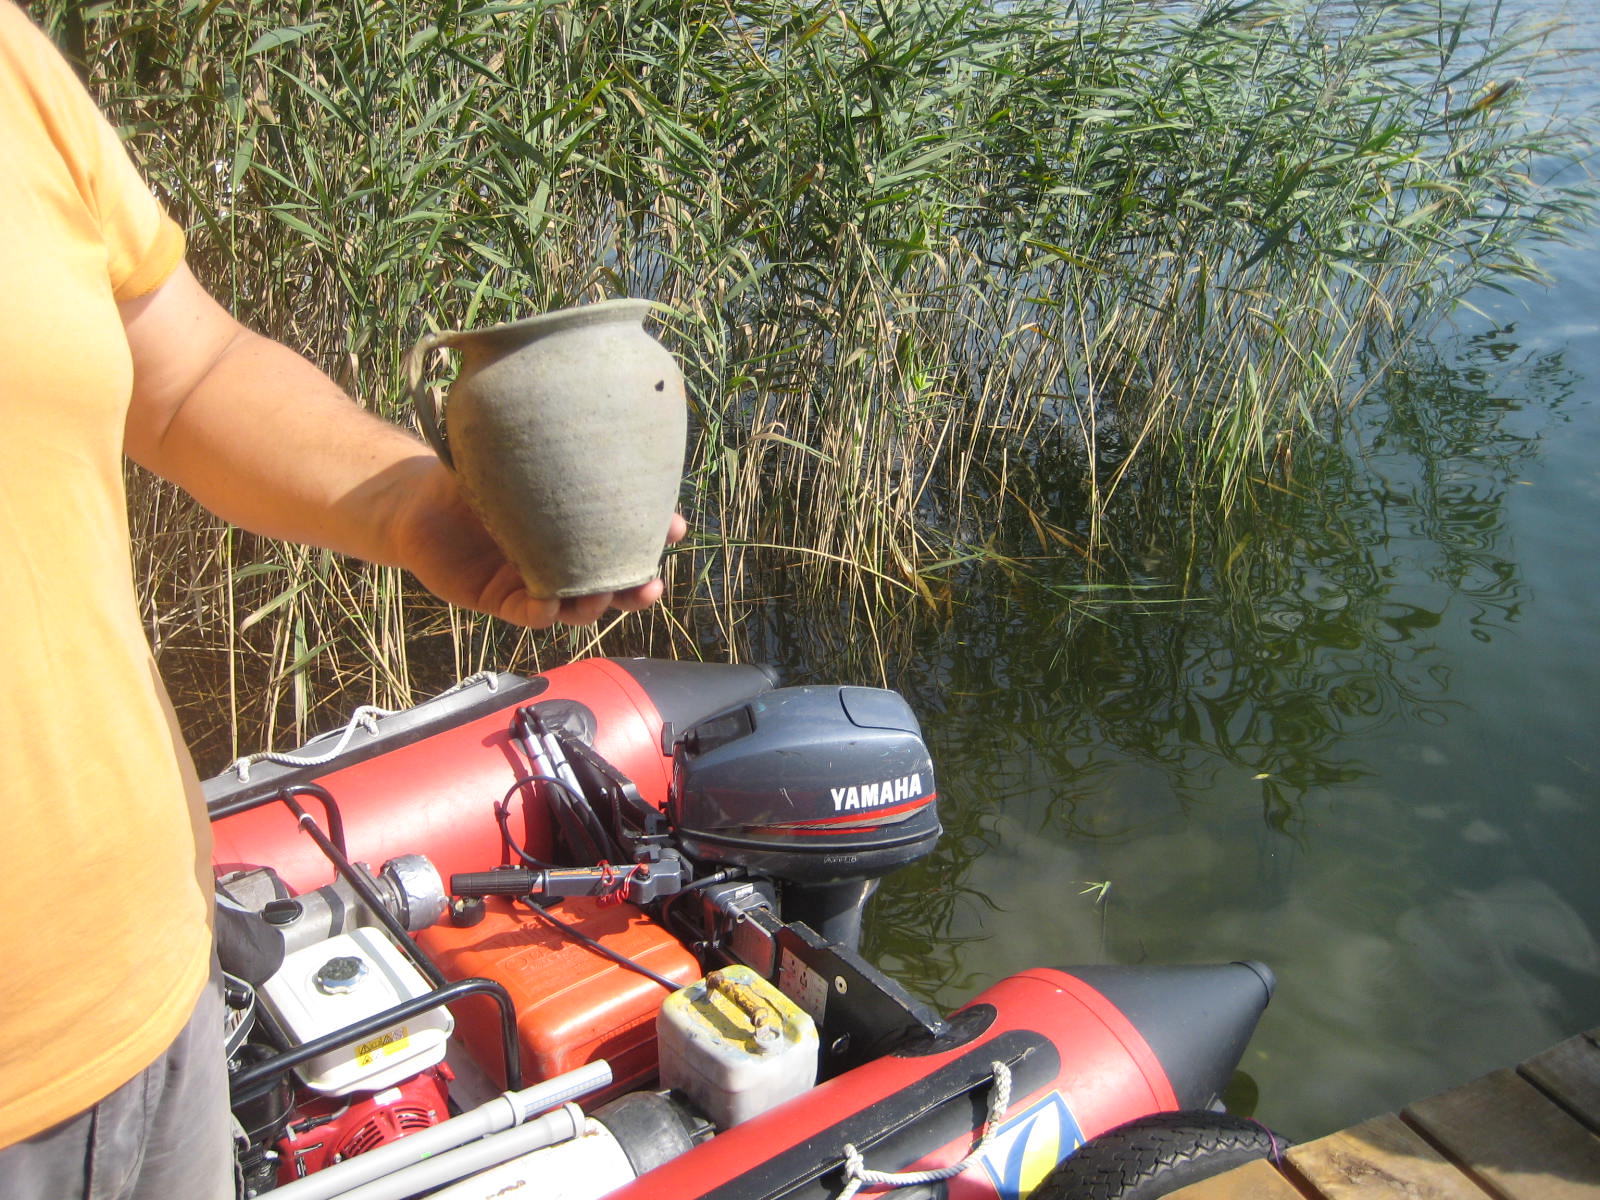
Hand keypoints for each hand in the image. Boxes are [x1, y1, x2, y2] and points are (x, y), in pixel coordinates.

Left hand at [384, 456, 684, 627]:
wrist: (418, 497)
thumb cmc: (473, 468)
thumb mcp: (514, 444)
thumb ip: (545, 430)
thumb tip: (581, 380)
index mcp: (577, 523)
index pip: (626, 534)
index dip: (655, 534)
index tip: (674, 527)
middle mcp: (563, 556)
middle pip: (612, 580)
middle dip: (636, 585)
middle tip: (650, 583)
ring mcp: (535, 580)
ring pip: (578, 605)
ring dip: (596, 604)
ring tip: (601, 596)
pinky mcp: (502, 598)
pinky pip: (531, 614)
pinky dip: (545, 612)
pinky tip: (551, 603)